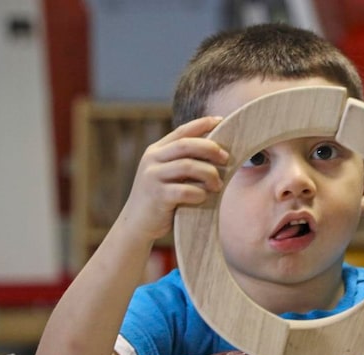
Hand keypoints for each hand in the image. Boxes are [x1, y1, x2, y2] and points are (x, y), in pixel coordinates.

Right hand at [117, 116, 227, 240]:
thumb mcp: (167, 175)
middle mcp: (152, 160)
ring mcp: (152, 177)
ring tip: (218, 185)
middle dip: (210, 149)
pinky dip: (199, 193)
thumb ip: (183, 161)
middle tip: (226, 158)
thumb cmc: (161, 199)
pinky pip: (185, 190)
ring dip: (209, 173)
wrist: (137, 224)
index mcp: (156, 151)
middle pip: (186, 145)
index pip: (181, 132)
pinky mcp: (157, 196)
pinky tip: (204, 197)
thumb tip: (218, 151)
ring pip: (187, 166)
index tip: (221, 120)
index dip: (202, 124)